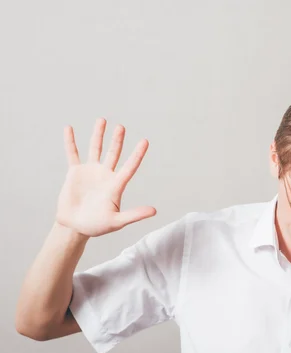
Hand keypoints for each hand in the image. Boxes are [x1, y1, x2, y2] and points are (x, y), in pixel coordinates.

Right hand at [55, 118, 155, 236]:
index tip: (145, 141)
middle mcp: (105, 175)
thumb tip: (154, 211)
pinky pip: (72, 154)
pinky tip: (69, 128)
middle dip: (117, 140)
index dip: (137, 154)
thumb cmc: (97, 226)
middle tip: (121, 126)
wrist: (75, 227)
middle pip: (113, 153)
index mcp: (116, 185)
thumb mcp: (117, 222)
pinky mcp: (75, 173)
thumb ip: (134, 215)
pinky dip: (71, 142)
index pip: (130, 167)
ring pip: (95, 149)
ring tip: (102, 120)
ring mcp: (90, 172)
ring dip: (98, 135)